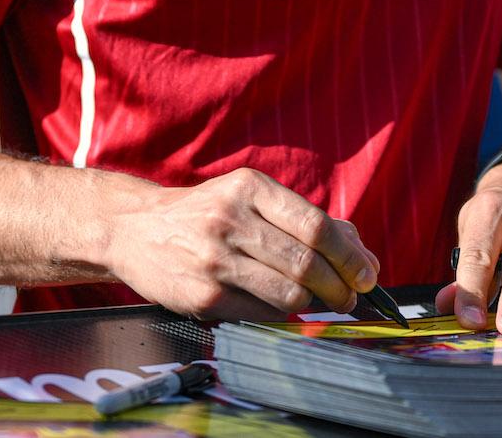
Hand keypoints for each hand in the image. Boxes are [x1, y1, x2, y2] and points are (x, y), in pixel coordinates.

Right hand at [102, 167, 379, 321]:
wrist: (134, 229)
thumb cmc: (204, 215)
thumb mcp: (248, 199)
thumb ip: (303, 221)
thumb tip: (363, 254)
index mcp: (249, 188)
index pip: (315, 225)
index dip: (349, 255)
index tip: (367, 275)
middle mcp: (230, 219)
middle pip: (307, 262)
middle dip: (339, 287)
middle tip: (349, 298)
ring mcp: (214, 259)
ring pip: (289, 293)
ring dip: (313, 304)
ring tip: (316, 303)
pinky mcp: (203, 295)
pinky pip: (262, 312)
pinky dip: (280, 314)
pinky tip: (277, 305)